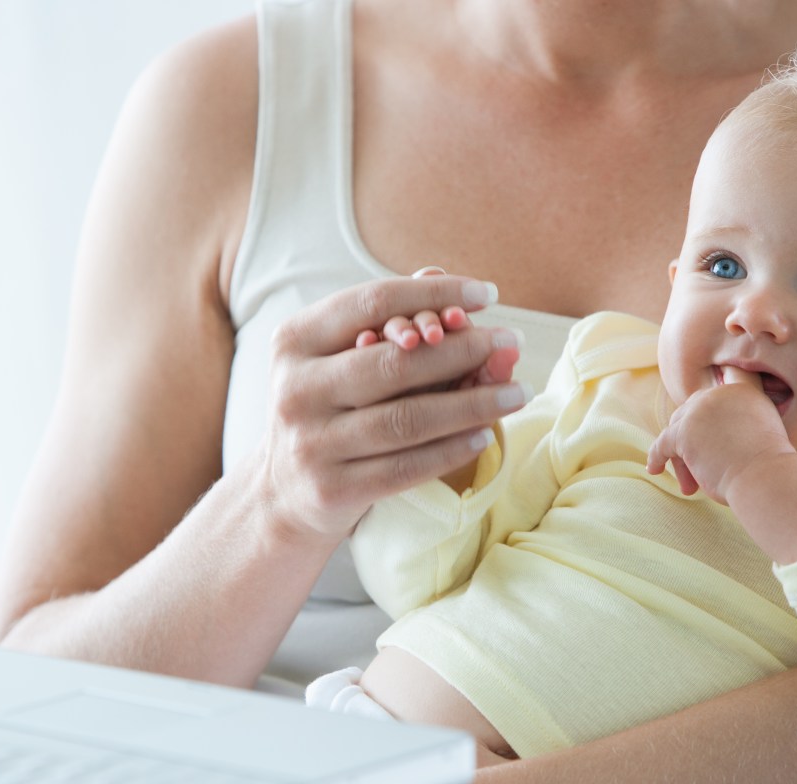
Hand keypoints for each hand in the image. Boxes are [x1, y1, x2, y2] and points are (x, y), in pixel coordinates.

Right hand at [259, 274, 527, 540]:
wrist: (281, 495)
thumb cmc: (327, 411)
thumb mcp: (339, 360)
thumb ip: (387, 320)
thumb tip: (441, 275)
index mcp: (294, 342)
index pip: (371, 301)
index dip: (434, 294)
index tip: (487, 295)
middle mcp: (295, 390)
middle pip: (394, 362)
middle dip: (463, 349)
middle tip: (512, 342)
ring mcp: (310, 444)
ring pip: (406, 419)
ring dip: (472, 405)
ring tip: (515, 393)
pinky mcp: (331, 490)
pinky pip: (405, 466)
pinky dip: (450, 450)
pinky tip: (483, 436)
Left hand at [646, 368, 793, 503]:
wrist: (767, 478)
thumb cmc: (768, 469)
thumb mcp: (759, 434)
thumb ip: (735, 425)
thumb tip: (705, 434)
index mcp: (742, 391)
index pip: (711, 400)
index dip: (701, 417)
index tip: (698, 436)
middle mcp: (719, 394)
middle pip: (690, 414)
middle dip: (690, 442)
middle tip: (696, 471)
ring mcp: (700, 410)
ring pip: (678, 432)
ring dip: (682, 459)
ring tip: (690, 486)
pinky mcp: (684, 431)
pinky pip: (662, 444)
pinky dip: (657, 457)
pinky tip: (654, 469)